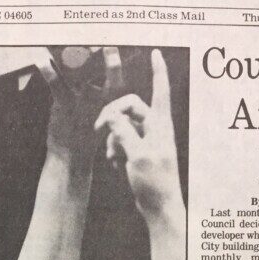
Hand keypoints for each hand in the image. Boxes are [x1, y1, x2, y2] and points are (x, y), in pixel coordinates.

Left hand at [45, 46, 123, 159]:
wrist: (71, 160)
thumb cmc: (85, 137)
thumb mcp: (102, 117)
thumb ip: (100, 96)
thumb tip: (91, 74)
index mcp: (111, 101)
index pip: (116, 75)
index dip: (113, 58)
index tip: (109, 44)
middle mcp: (99, 98)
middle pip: (94, 66)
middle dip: (88, 49)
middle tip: (82, 37)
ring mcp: (82, 101)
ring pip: (75, 70)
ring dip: (66, 54)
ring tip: (56, 41)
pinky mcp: (65, 105)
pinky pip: (56, 83)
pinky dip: (48, 70)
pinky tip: (42, 60)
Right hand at [94, 50, 182, 221]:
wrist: (160, 207)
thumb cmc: (155, 182)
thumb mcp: (137, 156)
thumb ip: (123, 133)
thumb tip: (112, 116)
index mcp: (160, 124)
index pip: (159, 90)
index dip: (158, 71)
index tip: (155, 52)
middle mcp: (155, 128)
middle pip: (130, 108)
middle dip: (113, 118)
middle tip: (98, 130)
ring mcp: (147, 140)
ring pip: (122, 127)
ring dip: (113, 140)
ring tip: (113, 159)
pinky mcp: (140, 152)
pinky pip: (122, 142)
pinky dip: (115, 150)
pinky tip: (115, 165)